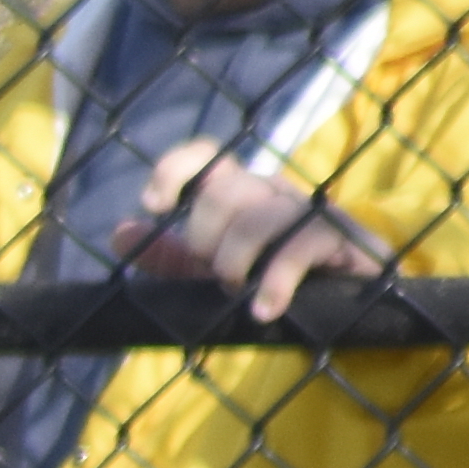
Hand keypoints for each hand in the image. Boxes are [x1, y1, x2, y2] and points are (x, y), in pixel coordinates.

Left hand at [114, 139, 395, 324]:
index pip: (207, 157)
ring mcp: (307, 211)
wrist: (349, 306)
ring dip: (235, 264)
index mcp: (242, 193)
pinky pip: (296, 250)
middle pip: (223, 194)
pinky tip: (263, 310)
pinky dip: (273, 285)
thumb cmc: (277, 282)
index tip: (154, 204)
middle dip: (206, 242)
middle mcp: (273, 192)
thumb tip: (119, 233)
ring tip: (240, 292)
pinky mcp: (339, 238)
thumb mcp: (215, 274)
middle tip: (219, 275)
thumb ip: (169, 257)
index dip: (174, 170)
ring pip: (255, 220)